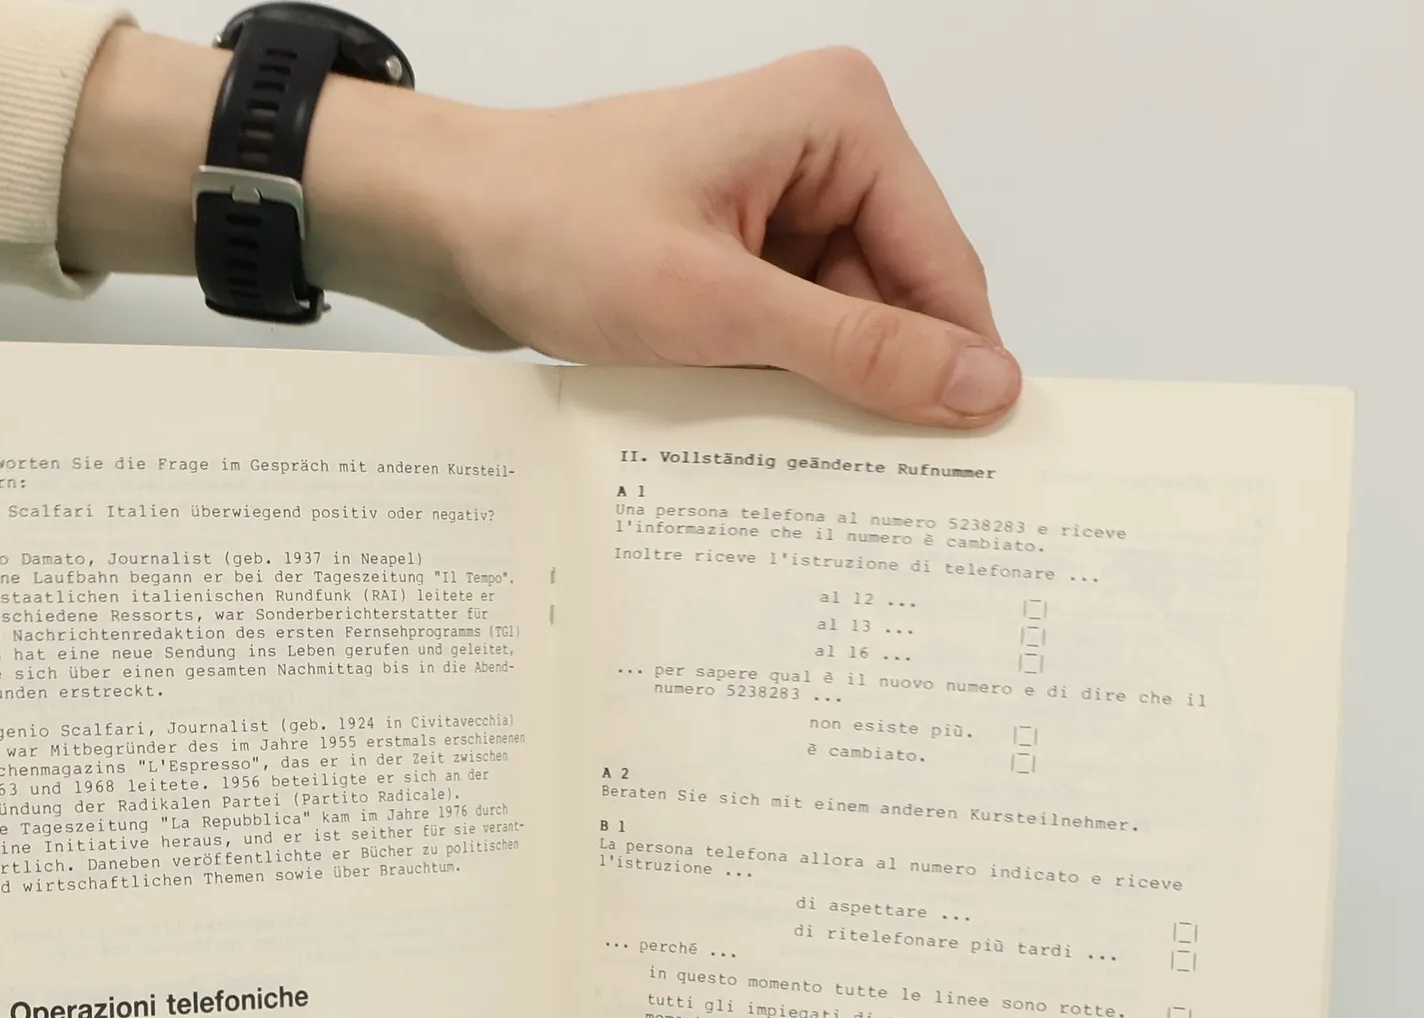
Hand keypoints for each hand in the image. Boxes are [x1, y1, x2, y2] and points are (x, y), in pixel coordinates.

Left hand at [307, 48, 1018, 426]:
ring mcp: (777, 206)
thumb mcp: (717, 306)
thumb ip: (856, 349)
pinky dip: (775, 389)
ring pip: (843, 331)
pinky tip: (749, 431)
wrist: (442, 228)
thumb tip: (982, 385)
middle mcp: (821, 153)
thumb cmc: (551, 229)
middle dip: (880, 386)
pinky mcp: (736, 256)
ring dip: (819, 395)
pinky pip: (790, 338)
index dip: (957, 368)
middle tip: (877, 489)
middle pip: (898, 301)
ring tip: (785, 453)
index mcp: (840, 122)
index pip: (942, 265)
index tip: (972, 463)